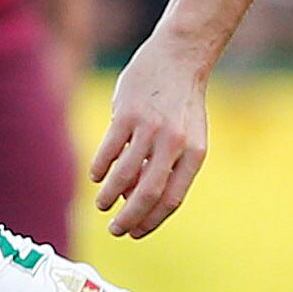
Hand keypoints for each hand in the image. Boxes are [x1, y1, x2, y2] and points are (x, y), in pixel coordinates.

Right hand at [89, 48, 213, 237]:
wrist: (179, 58)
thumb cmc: (182, 104)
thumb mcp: (188, 137)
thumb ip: (169, 167)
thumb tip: (136, 200)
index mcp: (194, 153)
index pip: (171, 199)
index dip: (152, 221)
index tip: (136, 233)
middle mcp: (174, 143)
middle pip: (147, 193)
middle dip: (129, 218)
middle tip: (115, 230)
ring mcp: (150, 128)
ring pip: (124, 175)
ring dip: (109, 196)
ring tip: (102, 205)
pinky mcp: (127, 113)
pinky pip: (109, 150)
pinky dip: (101, 168)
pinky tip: (97, 177)